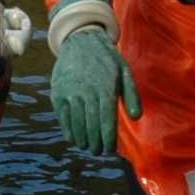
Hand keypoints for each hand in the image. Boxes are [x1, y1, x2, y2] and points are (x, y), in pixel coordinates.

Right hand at [50, 28, 141, 154]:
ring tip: (87, 147)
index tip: (110, 150)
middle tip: (98, 152)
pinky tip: (74, 138)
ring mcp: (70, 93)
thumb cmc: (107, 60)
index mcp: (105, 89)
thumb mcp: (124, 72)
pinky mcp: (58, 93)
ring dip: (82, 139)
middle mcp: (86, 92)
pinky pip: (63, 117)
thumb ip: (132, 95)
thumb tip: (136, 117)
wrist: (81, 42)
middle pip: (91, 126)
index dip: (108, 139)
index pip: (107, 121)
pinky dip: (68, 130)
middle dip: (95, 143)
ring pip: (76, 124)